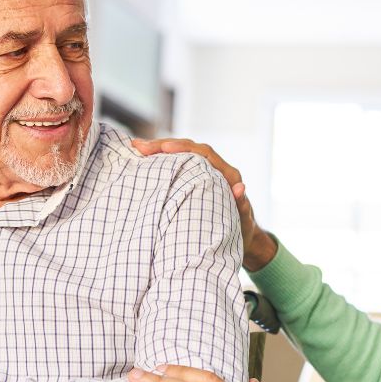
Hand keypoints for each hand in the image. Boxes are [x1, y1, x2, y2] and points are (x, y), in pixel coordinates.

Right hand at [131, 138, 277, 269]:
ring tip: (136, 148)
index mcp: (228, 174)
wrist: (243, 236)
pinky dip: (161, 163)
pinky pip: (177, 166)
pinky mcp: (194, 180)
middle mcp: (216, 169)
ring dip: (159, 151)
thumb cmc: (243, 230)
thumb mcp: (243, 220)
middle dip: (164, 145)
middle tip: (140, 146)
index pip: (205, 153)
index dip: (185, 148)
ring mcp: (204, 173)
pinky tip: (142, 161)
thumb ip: (242, 205)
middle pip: (189, 149)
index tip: (166, 148)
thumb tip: (240, 188)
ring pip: (180, 155)